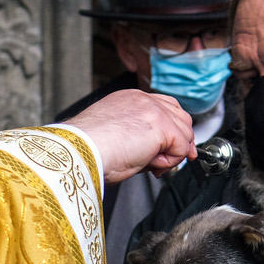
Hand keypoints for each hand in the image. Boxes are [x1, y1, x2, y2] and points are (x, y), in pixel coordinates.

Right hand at [62, 90, 195, 181]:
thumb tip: (157, 155)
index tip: (169, 150)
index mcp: (129, 99)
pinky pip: (181, 147)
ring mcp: (154, 110)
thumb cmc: (86, 150)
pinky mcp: (162, 126)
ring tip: (149, 164)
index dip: (171, 130)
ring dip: (172, 153)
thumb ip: (139, 138)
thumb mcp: (115, 137)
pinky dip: (170, 161)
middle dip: (179, 142)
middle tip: (163, 163)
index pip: (164, 108)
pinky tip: (149, 164)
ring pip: (185, 132)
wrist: (79, 151)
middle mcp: (142, 99)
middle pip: (180, 117)